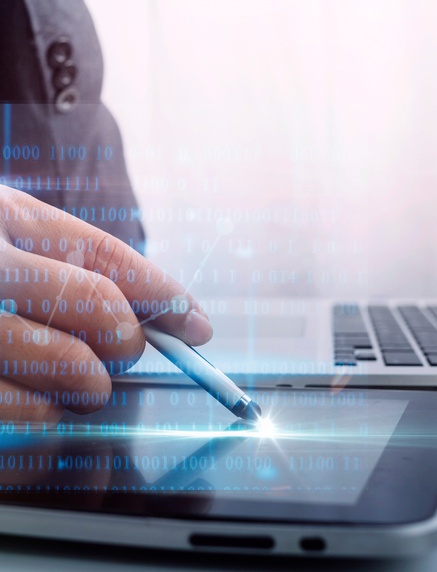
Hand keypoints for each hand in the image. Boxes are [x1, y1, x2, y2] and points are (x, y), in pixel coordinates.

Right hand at [0, 187, 211, 420]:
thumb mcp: (0, 236)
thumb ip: (79, 266)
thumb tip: (189, 322)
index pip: (102, 254)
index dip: (162, 293)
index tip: (197, 325)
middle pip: (98, 312)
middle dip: (126, 343)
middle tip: (119, 353)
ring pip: (67, 371)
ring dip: (86, 387)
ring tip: (76, 384)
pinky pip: (18, 414)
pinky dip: (38, 419)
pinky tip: (32, 406)